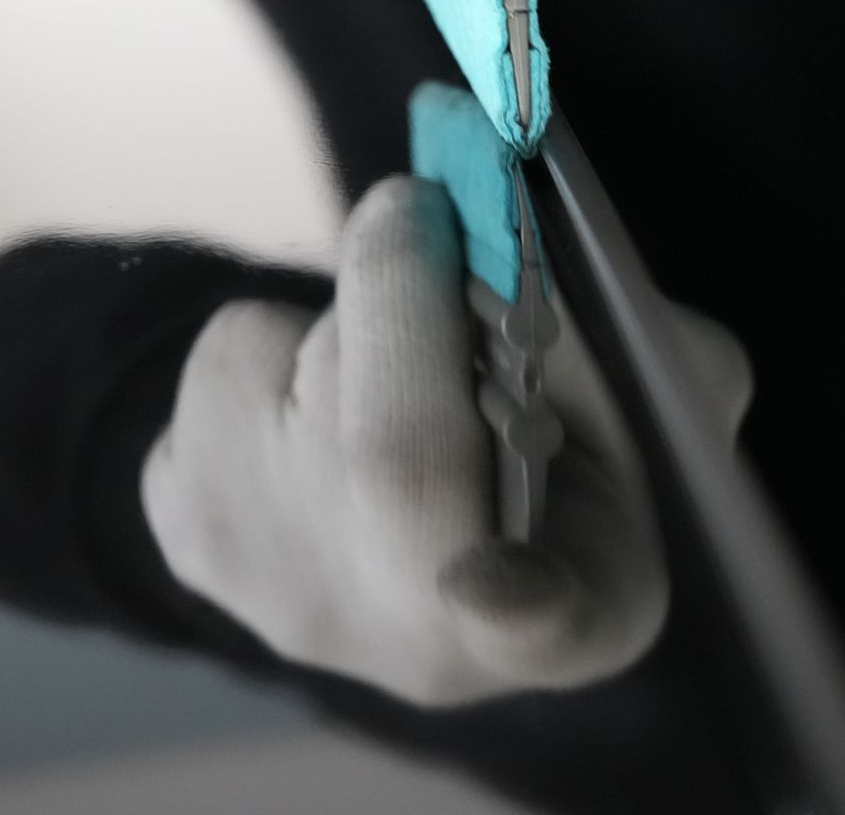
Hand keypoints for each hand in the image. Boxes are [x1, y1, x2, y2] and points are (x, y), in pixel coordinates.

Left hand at [143, 176, 749, 705]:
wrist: (395, 531)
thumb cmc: (559, 448)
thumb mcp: (652, 403)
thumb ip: (644, 339)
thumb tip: (536, 249)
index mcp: (583, 613)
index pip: (548, 631)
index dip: (521, 605)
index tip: (482, 585)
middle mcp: (419, 638)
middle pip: (391, 460)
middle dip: (404, 293)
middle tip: (423, 207)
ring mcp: (285, 597)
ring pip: (298, 374)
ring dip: (348, 313)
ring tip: (390, 361)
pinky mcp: (192, 533)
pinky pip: (228, 369)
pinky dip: (275, 344)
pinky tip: (310, 400)